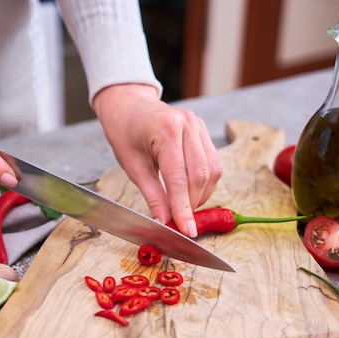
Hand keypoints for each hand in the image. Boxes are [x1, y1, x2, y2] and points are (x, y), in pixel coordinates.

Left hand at [93, 84, 221, 236]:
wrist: (129, 104)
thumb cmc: (125, 131)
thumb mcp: (132, 166)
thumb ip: (152, 195)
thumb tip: (165, 221)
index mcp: (165, 131)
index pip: (180, 178)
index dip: (184, 208)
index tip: (187, 231)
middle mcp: (187, 125)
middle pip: (200, 175)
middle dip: (193, 204)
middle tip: (183, 223)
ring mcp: (198, 126)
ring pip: (212, 171)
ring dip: (201, 195)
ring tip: (185, 207)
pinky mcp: (203, 130)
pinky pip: (212, 162)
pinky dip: (205, 182)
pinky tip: (191, 192)